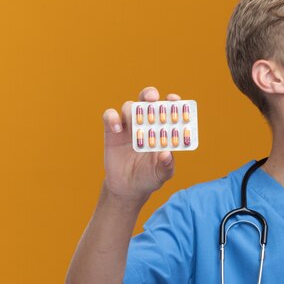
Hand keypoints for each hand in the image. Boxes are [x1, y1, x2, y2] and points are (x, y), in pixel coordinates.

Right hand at [102, 86, 178, 202]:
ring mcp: (128, 126)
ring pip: (129, 106)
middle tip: (152, 98)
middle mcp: (146, 123)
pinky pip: (110, 116)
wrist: (127, 188)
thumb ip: (166, 165)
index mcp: (162, 129)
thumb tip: (167, 154)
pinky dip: (113, 118)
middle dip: (150, 95)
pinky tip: (117, 129)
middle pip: (147, 100)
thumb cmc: (149, 177)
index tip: (174, 100)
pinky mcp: (112, 130)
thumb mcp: (162, 174)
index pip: (168, 109)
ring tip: (134, 123)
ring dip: (132, 110)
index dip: (172, 101)